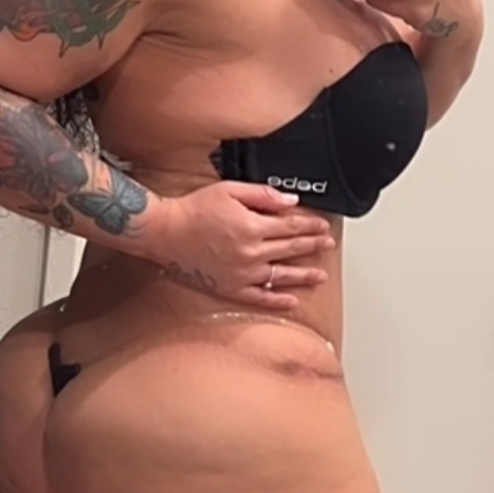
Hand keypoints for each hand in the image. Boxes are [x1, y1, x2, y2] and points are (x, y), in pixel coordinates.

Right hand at [140, 182, 335, 312]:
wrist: (165, 232)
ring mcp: (242, 274)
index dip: (311, 226)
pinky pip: (260, 299)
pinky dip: (278, 301)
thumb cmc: (193, 209)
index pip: (292, 226)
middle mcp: (251, 253)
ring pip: (282, 276)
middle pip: (291, 249)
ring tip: (320, 276)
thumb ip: (263, 195)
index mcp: (253, 226)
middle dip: (313, 246)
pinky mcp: (231, 288)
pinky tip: (292, 301)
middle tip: (328, 245)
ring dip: (304, 276)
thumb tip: (290, 202)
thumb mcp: (230, 190)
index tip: (323, 226)